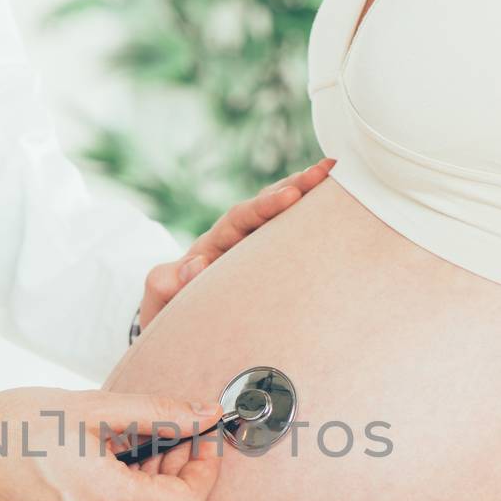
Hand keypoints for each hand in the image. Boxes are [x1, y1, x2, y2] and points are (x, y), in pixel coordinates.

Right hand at [0, 388, 222, 500]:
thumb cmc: (14, 426)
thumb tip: (202, 415)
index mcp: (106, 500)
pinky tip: (116, 460)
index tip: (204, 439)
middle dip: (184, 473)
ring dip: (159, 484)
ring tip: (140, 442)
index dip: (206, 469)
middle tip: (175, 433)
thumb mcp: (94, 408)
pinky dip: (133, 494)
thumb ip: (158, 412)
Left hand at [138, 158, 334, 328]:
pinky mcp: (266, 266)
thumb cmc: (166, 314)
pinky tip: (340, 211)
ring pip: (282, 220)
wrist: (174, 329)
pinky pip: (290, 241)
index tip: (289, 195)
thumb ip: (168, 284)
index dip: (263, 207)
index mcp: (210, 246)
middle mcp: (233, 241)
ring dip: (309, 199)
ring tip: (339, 178)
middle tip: (326, 170)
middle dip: (296, 186)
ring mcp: (251, 251)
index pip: (238, 220)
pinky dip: (312, 225)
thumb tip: (194, 264)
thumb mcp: (159, 300)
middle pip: (266, 207)